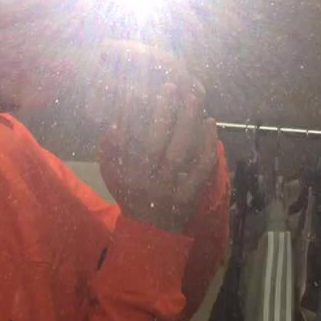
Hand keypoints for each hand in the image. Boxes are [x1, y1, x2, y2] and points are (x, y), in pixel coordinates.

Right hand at [100, 83, 218, 233]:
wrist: (151, 233)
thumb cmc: (131, 195)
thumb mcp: (113, 175)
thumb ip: (110, 149)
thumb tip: (114, 118)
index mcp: (124, 174)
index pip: (124, 139)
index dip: (129, 114)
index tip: (135, 91)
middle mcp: (145, 181)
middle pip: (154, 143)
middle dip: (162, 114)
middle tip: (171, 87)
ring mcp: (168, 189)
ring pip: (179, 152)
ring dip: (187, 123)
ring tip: (193, 97)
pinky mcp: (188, 195)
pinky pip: (200, 169)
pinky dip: (207, 145)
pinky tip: (209, 123)